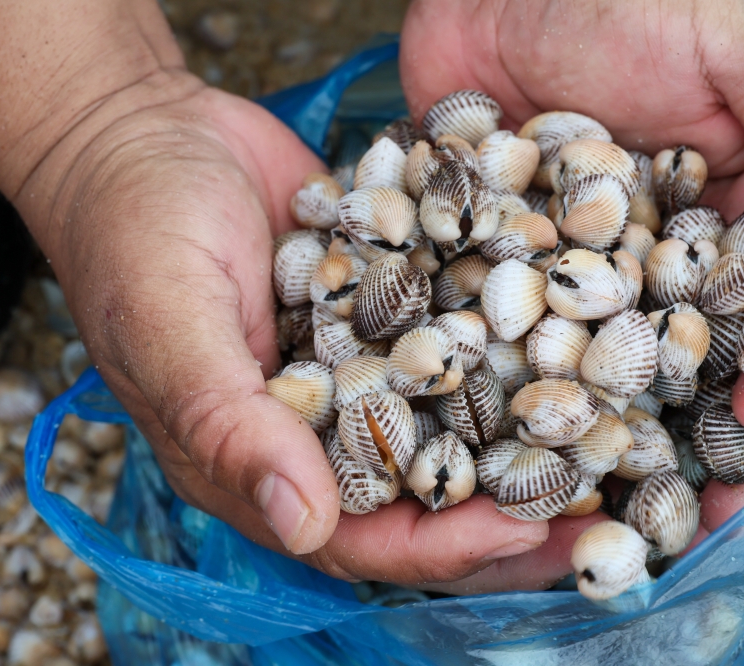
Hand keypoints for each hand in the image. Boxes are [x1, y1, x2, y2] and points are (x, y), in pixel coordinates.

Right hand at [0, 23, 552, 590]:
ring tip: (607, 439)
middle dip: (510, 509)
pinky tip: (571, 344)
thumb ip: (230, 424)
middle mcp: (321, 430)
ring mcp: (361, 371)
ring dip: (526, 439)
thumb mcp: (170, 325)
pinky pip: (454, 347)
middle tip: (598, 506)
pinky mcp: (388, 313)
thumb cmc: (136, 232)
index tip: (528, 529)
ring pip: (453, 428)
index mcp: (261, 463)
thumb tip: (304, 525)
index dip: (446, 544)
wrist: (152, 133)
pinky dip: (507, 354)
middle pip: (427, 497)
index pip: (364, 535)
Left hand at [401, 0, 743, 569]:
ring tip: (605, 506)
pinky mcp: (492, 250)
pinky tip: (506, 447)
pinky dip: (508, 387)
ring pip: (594, 364)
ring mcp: (567, 257)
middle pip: (679, 361)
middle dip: (690, 438)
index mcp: (722, 211)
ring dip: (605, 437)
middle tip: (691, 519)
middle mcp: (647, 248)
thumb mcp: (743, 61)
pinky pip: (503, 327)